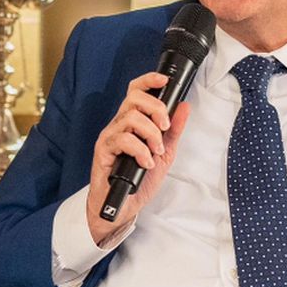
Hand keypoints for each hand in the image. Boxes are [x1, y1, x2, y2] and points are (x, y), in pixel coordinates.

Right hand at [85, 72, 190, 244]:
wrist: (125, 205)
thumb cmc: (141, 178)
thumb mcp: (165, 152)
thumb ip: (173, 130)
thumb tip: (184, 107)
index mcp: (133, 122)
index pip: (136, 91)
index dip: (149, 80)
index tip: (166, 80)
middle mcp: (119, 125)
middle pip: (134, 98)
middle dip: (156, 109)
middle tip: (164, 128)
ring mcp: (110, 137)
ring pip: (130, 118)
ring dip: (151, 134)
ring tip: (155, 152)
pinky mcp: (103, 151)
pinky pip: (123, 139)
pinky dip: (140, 151)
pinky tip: (146, 163)